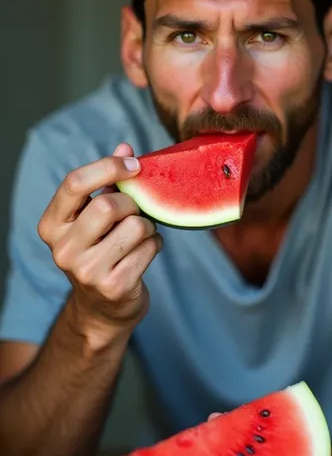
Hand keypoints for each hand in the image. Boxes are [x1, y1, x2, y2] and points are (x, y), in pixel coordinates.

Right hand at [38, 143, 162, 333]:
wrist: (102, 309)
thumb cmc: (101, 251)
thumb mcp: (95, 217)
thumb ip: (108, 182)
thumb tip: (126, 146)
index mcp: (52, 225)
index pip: (74, 183)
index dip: (108, 166)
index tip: (134, 165)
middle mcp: (63, 249)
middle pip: (108, 205)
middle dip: (133, 203)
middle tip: (137, 212)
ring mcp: (87, 271)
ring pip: (135, 226)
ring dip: (148, 226)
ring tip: (140, 235)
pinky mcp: (114, 286)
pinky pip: (150, 248)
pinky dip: (156, 244)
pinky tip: (145, 252)